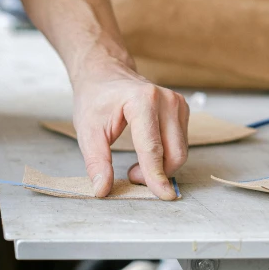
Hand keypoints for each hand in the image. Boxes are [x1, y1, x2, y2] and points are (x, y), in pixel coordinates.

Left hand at [73, 60, 188, 199]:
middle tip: (131, 176)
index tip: (162, 195)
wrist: (105, 74)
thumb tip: (103, 189)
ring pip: (180, 150)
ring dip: (162, 167)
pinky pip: (181, 143)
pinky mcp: (182, 109)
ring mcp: (177, 103)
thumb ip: (96, 162)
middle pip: (174, 152)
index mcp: (142, 101)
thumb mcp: (87, 131)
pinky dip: (167, 156)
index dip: (155, 175)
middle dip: (157, 174)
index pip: (152, 148)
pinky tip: (148, 153)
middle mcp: (166, 100)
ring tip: (136, 165)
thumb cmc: (95, 99)